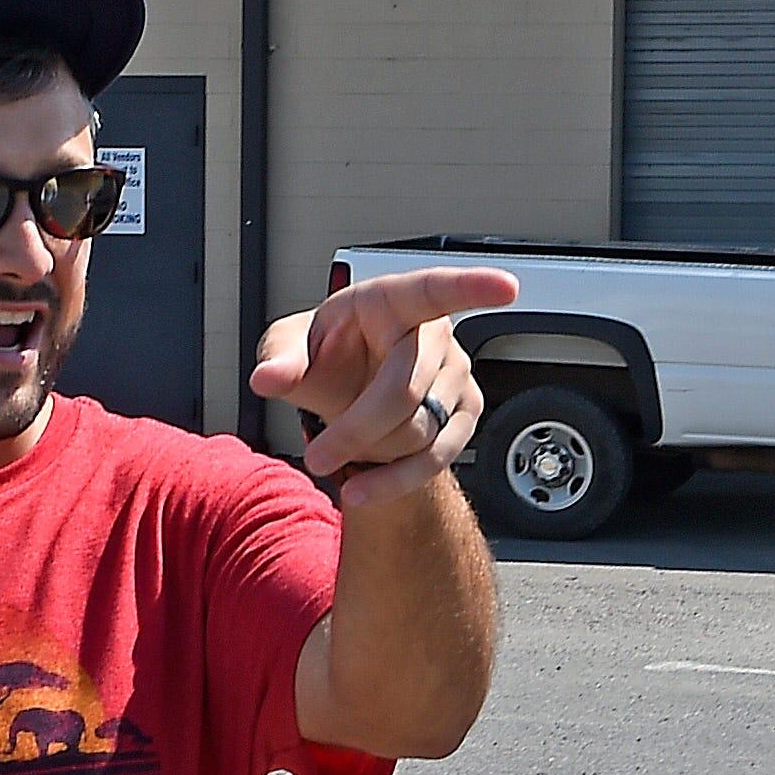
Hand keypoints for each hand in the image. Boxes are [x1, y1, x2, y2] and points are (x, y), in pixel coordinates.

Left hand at [256, 265, 517, 504]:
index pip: (433, 291)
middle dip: (357, 430)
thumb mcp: (291, 347)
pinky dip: (395, 479)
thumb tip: (269, 377)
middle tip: (317, 456)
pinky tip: (365, 488)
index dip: (470, 287)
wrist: (349, 392)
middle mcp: (434, 334)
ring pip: (420, 430)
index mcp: (392, 302)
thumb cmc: (326, 355)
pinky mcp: (465, 414)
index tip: (505, 286)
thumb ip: (280, 358)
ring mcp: (456, 374)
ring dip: (371, 453)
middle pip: (406, 390)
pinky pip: (438, 456)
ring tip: (339, 451)